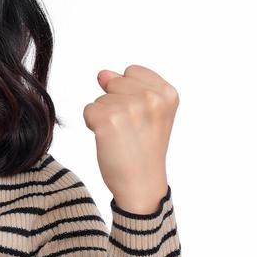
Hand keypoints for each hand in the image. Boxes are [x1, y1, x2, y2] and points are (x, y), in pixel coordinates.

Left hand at [83, 64, 177, 212]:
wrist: (141, 184)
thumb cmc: (144, 149)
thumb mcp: (149, 113)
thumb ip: (129, 86)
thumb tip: (102, 74)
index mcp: (167, 93)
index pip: (132, 71)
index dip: (129, 93)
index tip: (140, 117)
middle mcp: (151, 98)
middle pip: (114, 81)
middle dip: (116, 103)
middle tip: (130, 130)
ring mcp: (129, 108)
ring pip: (100, 98)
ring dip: (105, 117)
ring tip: (122, 137)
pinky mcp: (107, 120)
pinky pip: (88, 110)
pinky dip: (93, 125)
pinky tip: (109, 141)